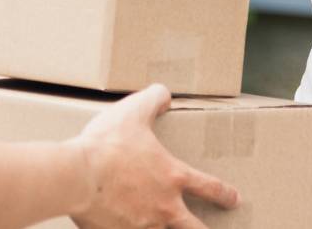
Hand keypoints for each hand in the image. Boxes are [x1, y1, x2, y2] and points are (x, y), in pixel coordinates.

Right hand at [70, 84, 238, 227]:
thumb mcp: (133, 111)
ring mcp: (143, 226)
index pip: (209, 187)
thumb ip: (153, 100)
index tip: (235, 199)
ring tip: (162, 227)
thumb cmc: (106, 144)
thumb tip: (165, 95)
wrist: (76, 175)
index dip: (225, 194)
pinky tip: (125, 227)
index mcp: (172, 177)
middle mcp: (164, 207)